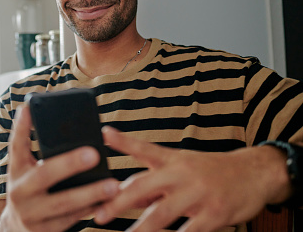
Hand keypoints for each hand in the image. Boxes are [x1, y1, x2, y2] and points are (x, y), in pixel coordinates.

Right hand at [0, 106, 118, 231]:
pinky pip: (72, 220)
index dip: (20, 127)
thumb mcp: (24, 170)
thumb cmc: (27, 190)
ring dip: (90, 193)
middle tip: (93, 154)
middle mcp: (20, 192)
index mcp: (15, 171)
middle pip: (44, 174)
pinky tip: (108, 203)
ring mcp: (31, 215)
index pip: (16, 146)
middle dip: (69, 164)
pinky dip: (91, 210)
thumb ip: (37, 150)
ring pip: (64, 203)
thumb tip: (48, 117)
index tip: (28, 108)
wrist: (13, 230)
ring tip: (113, 185)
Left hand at [94, 126, 290, 231]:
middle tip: (100, 213)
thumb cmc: (210, 171)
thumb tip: (125, 194)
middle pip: (145, 184)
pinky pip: (192, 230)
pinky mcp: (216, 212)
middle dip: (120, 200)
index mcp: (173, 159)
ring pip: (164, 212)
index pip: (144, 148)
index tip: (104, 134)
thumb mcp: (181, 168)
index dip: (123, 141)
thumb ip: (154, 181)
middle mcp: (183, 172)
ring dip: (143, 228)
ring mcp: (199, 192)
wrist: (254, 172)